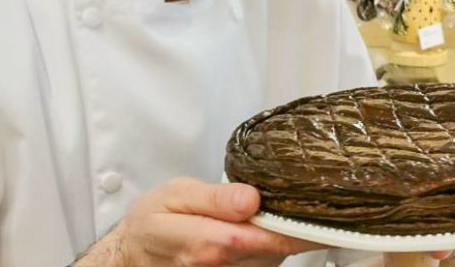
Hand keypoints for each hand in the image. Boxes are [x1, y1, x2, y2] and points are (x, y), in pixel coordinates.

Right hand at [76, 177, 323, 265]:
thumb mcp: (176, 194)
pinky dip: (272, 248)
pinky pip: (262, 265)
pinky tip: (271, 230)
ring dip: (284, 239)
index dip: (291, 229)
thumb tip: (251, 198)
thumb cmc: (155, 220)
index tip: (318, 215)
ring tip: (293, 212)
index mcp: (203, 243)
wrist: (137, 252)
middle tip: (314, 204)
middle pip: (271, 251)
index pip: (257, 239)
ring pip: (270, 260)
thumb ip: (214, 198)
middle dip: (293, 229)